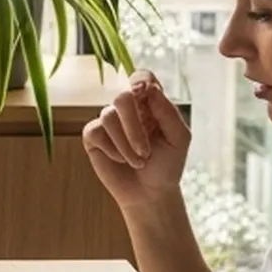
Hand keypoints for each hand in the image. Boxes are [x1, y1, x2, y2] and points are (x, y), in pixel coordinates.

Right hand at [81, 72, 192, 210]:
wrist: (150, 194)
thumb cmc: (167, 165)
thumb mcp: (178, 138)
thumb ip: (167, 112)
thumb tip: (149, 88)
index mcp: (150, 104)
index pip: (142, 78)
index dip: (140, 80)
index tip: (143, 92)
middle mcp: (128, 109)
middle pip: (122, 96)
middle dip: (133, 126)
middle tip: (145, 151)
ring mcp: (108, 121)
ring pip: (108, 116)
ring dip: (127, 144)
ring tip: (139, 162)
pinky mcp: (93, 136)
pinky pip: (96, 132)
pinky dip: (112, 149)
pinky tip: (121, 160)